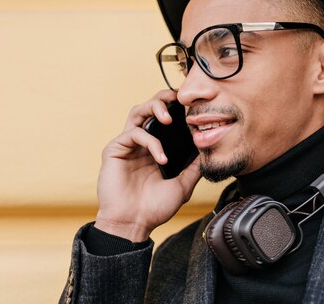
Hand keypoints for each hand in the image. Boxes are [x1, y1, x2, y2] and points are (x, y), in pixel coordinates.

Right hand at [94, 90, 200, 241]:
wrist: (133, 224)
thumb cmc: (154, 208)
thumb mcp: (182, 185)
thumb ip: (194, 167)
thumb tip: (209, 151)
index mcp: (155, 148)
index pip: (165, 119)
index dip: (177, 108)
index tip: (193, 105)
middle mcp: (141, 142)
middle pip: (149, 107)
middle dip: (164, 98)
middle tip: (179, 98)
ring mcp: (127, 145)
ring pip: (137, 112)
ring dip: (154, 108)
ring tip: (169, 118)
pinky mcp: (114, 149)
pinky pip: (134, 134)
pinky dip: (151, 142)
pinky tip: (161, 158)